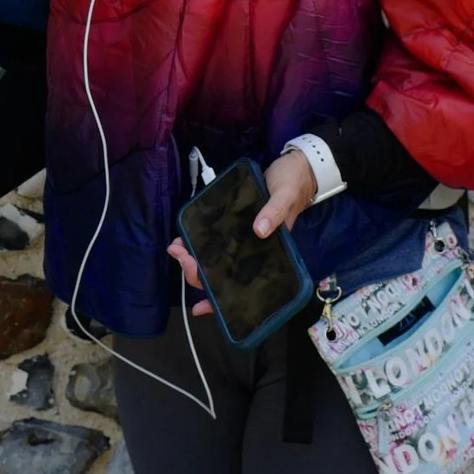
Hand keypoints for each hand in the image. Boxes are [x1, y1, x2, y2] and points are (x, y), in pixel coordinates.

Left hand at [166, 152, 319, 317]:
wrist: (296, 168)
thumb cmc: (294, 185)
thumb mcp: (285, 196)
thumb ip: (275, 212)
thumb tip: (259, 231)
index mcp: (268, 254)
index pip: (244, 286)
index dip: (221, 301)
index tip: (200, 306)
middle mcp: (253, 251)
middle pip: (222, 274)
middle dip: (198, 272)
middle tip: (180, 256)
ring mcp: (243, 239)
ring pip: (215, 259)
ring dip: (194, 258)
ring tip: (177, 249)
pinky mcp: (236, 224)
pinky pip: (215, 239)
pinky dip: (199, 241)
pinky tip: (185, 238)